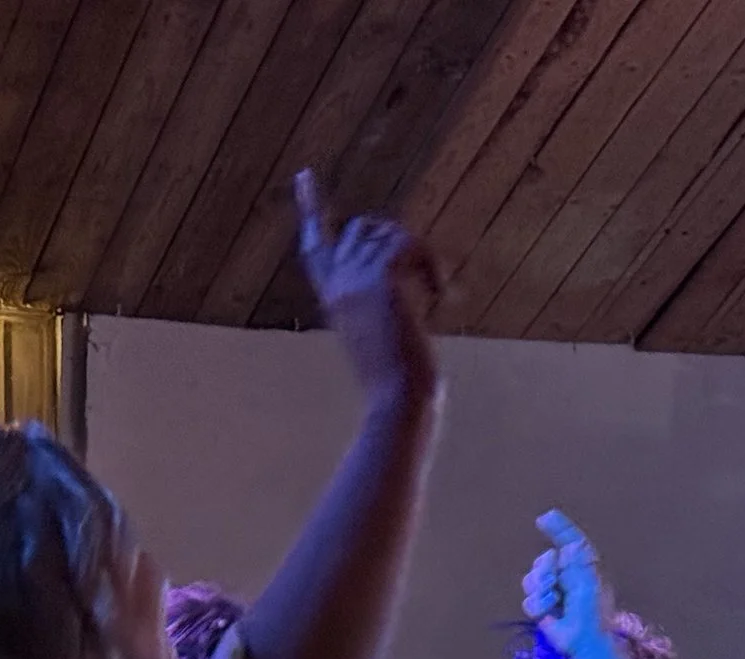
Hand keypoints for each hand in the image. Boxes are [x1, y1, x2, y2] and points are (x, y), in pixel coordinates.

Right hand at [296, 170, 438, 411]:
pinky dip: (432, 264)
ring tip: (436, 293)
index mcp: (334, 297)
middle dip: (398, 242)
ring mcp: (356, 278)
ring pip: (391, 232)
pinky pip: (411, 243)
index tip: (305, 175)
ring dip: (421, 256)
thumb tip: (410, 272)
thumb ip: (383, 299)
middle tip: (429, 281)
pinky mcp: (381, 277)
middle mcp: (339, 282)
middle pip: (364, 228)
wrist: (397, 399)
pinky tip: (439, 295)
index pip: (316, 244)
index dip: (311, 208)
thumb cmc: (397, 381)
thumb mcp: (384, 333)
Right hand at [525, 511, 608, 658]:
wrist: (586, 635)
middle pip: (542, 561)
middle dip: (545, 569)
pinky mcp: (541, 609)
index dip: (555, 528)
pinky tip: (550, 611)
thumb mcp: (586, 568)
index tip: (543, 520)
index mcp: (579, 564)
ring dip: (541, 588)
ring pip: (530, 579)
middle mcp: (564, 575)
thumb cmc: (592, 603)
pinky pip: (529, 600)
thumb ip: (570, 541)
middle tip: (556, 582)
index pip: (565, 539)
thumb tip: (547, 516)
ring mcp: (551, 593)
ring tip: (555, 599)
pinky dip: (539, 605)